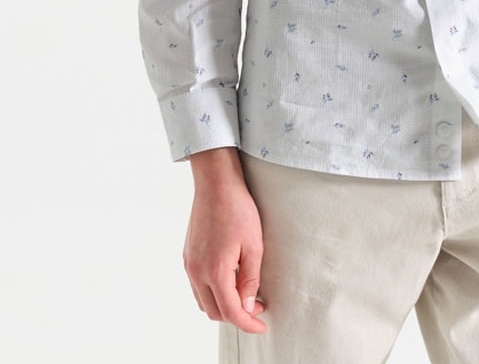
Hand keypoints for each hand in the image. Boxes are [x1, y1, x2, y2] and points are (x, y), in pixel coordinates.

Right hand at [183, 148, 266, 334]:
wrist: (216, 183)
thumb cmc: (237, 209)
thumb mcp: (254, 244)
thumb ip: (250, 279)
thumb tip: (248, 307)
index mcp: (215, 271)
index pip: (231, 312)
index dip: (248, 323)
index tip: (262, 326)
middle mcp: (197, 272)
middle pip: (215, 311)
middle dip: (237, 315)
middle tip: (257, 305)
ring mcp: (189, 264)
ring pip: (204, 302)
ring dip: (223, 305)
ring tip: (244, 295)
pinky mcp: (187, 256)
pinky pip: (197, 287)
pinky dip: (212, 292)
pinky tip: (228, 282)